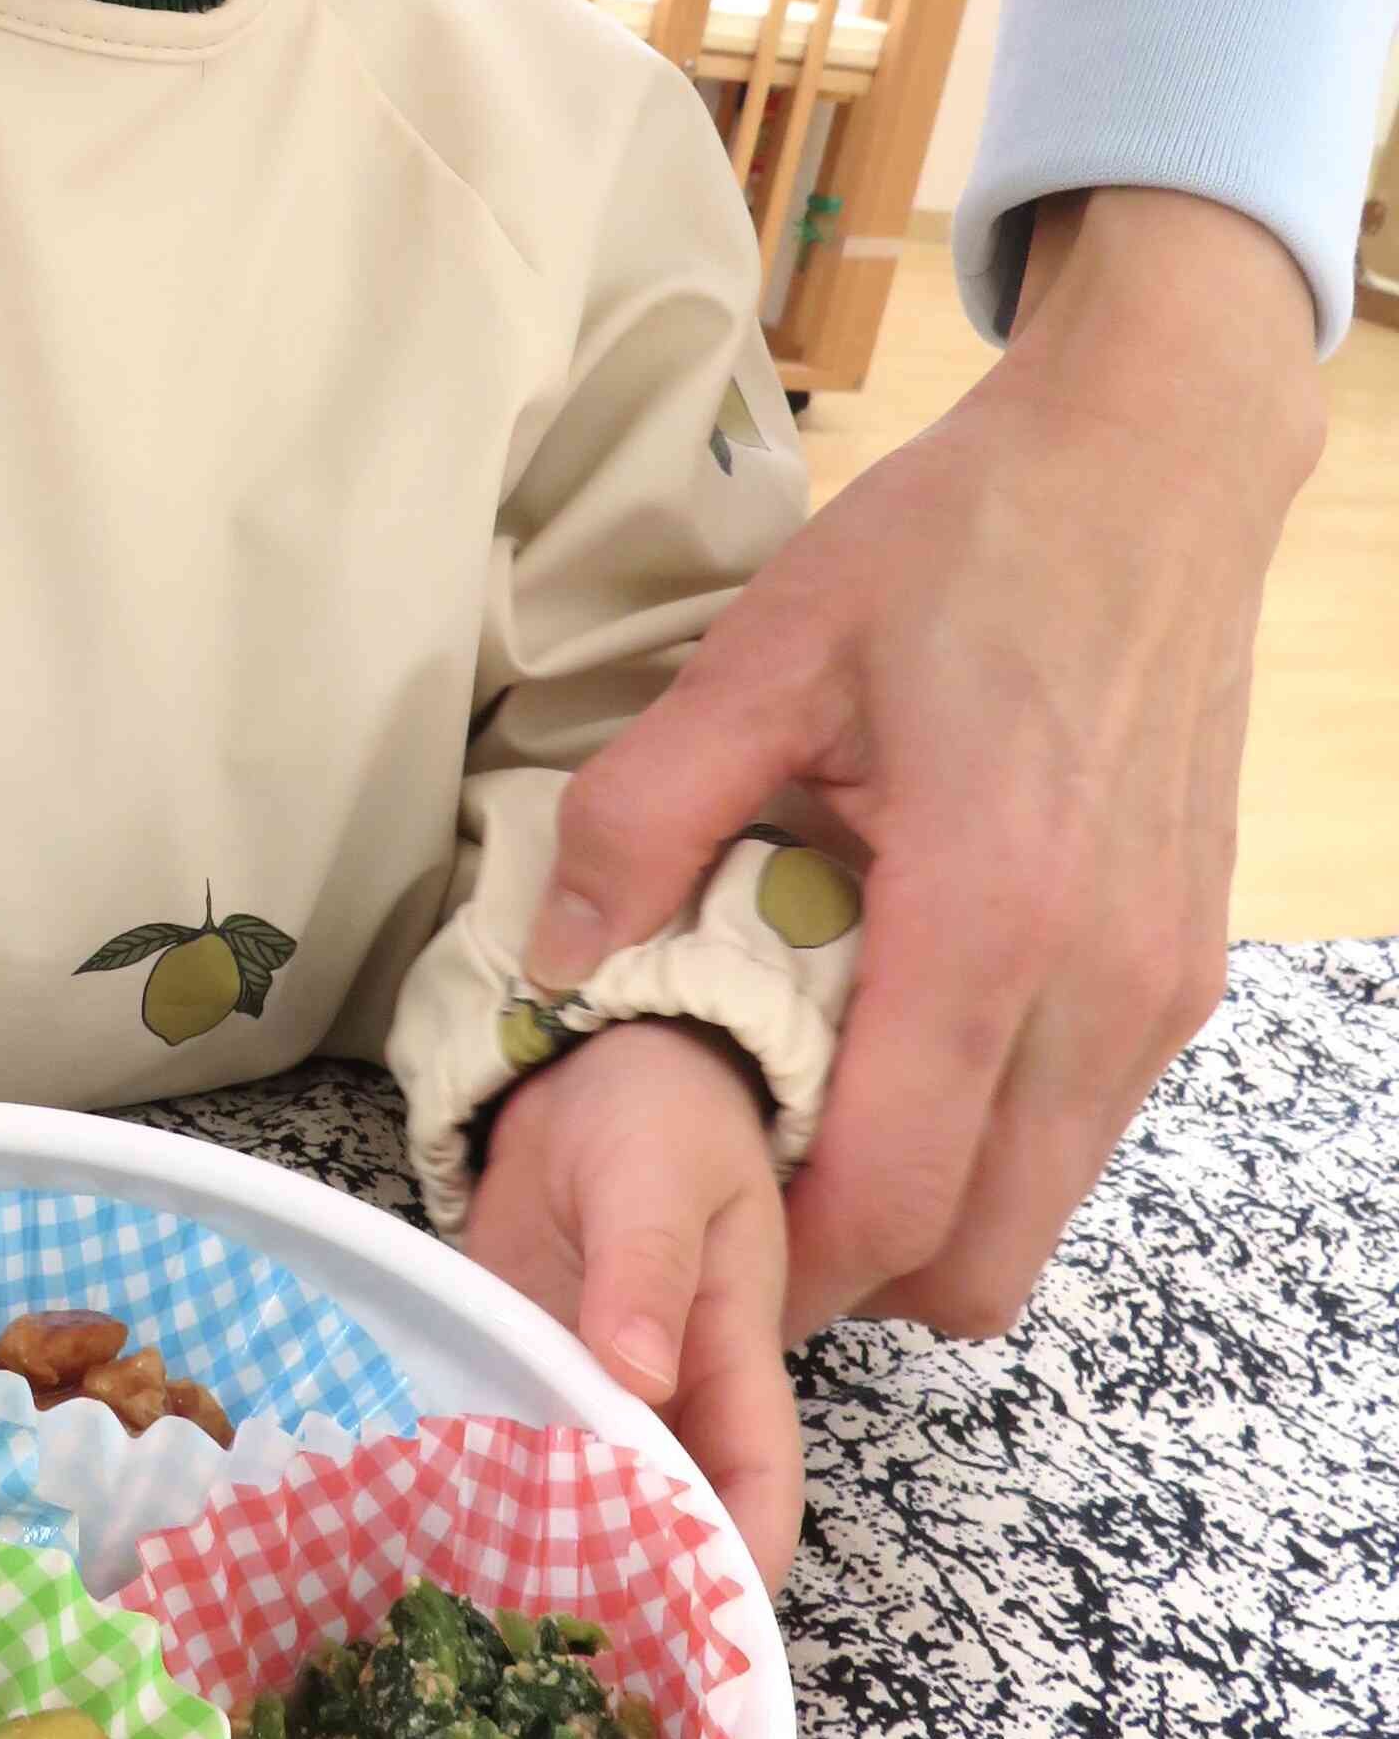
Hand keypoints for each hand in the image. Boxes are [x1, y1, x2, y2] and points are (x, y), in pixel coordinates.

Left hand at [462, 1019, 799, 1588]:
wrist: (585, 1068)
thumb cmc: (656, 1116)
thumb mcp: (661, 1174)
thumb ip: (649, 1270)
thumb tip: (643, 1379)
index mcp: (732, 1364)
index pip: (756, 1491)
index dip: (735, 1570)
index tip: (687, 1639)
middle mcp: (668, 1403)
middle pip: (665, 1524)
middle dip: (627, 1597)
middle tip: (551, 1668)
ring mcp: (585, 1395)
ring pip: (578, 1502)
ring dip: (541, 1558)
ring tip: (477, 1634)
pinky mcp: (515, 1374)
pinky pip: (502, 1449)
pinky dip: (473, 1495)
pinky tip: (419, 1544)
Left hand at [521, 189, 1324, 1348]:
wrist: (1151, 469)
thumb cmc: (959, 545)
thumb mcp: (767, 653)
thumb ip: (644, 813)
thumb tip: (556, 961)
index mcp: (986, 913)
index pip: (886, 1198)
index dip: (775, 1263)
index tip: (680, 1238)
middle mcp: (1098, 985)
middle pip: (974, 1260)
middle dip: (844, 1269)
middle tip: (732, 1192)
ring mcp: (1159, 988)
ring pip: (1037, 1213)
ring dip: (922, 1213)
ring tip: (806, 1118)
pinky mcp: (1183, 970)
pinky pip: (1079, 1130)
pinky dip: (988, 1143)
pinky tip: (898, 1044)